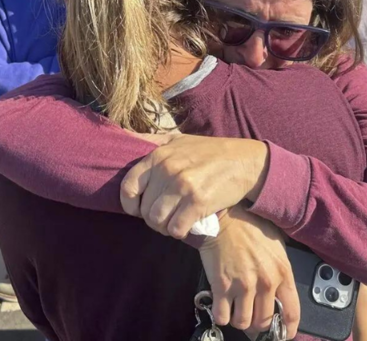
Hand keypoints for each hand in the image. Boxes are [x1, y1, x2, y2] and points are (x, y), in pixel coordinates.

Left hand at [120, 134, 269, 238]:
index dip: (130, 204)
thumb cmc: (209, 151)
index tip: (138, 210)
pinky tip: (187, 225)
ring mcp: (183, 186)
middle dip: (153, 219)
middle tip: (165, 217)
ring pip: (158, 222)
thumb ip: (151, 142)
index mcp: (159, 156)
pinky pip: (177, 228)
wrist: (244, 161)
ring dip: (165, 228)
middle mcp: (168, 170)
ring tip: (174, 222)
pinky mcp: (199, 202)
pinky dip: (180, 232)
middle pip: (145, 210)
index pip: (129, 187)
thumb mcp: (178, 140)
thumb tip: (122, 136)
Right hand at [200, 207, 299, 338]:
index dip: (287, 329)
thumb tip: (282, 291)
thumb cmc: (249, 227)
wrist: (224, 217)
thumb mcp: (277, 244)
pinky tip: (221, 306)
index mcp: (282, 272)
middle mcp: (265, 282)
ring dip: (238, 320)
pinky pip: (222, 315)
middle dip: (257, 323)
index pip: (291, 312)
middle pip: (263, 321)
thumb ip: (281, 269)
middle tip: (251, 316)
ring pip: (243, 322)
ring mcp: (243, 285)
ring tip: (235, 310)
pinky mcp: (222, 285)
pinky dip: (221, 315)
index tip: (283, 333)